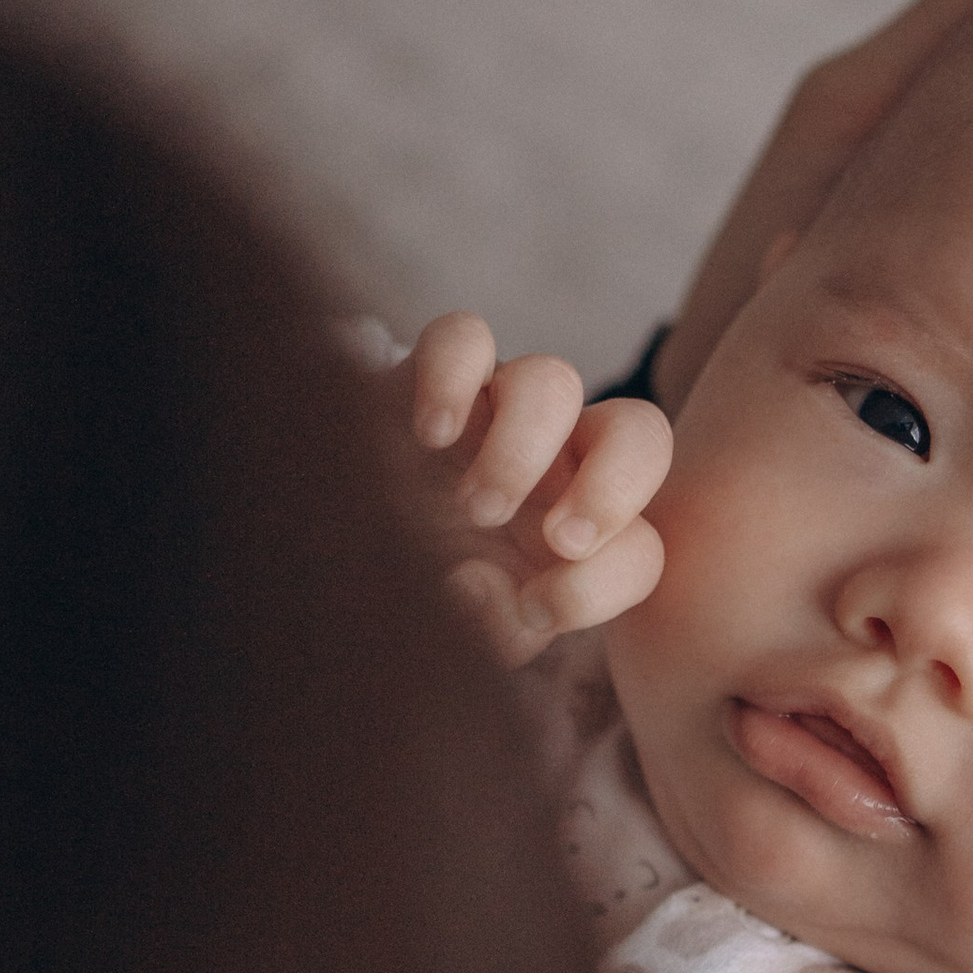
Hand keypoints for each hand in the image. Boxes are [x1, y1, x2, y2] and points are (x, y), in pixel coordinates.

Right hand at [402, 311, 670, 664]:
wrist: (331, 553)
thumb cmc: (407, 598)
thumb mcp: (456, 634)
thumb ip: (489, 629)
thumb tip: (478, 583)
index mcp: (574, 542)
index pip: (641, 551)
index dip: (604, 583)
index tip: (536, 610)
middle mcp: (550, 468)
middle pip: (640, 436)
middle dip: (613, 489)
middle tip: (560, 541)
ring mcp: (492, 414)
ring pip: (553, 381)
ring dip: (522, 448)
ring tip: (474, 508)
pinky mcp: (429, 376)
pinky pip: (462, 337)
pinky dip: (452, 377)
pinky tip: (428, 437)